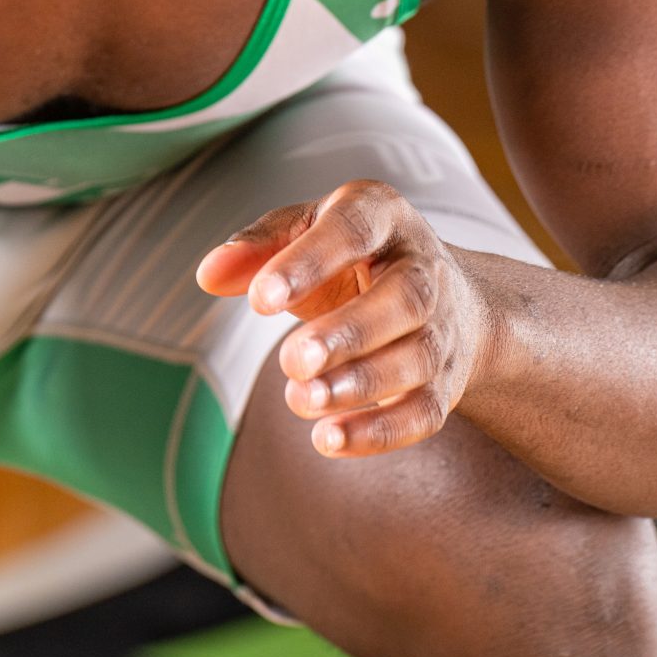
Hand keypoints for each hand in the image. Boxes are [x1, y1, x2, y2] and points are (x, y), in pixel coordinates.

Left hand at [196, 181, 487, 457]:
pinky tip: (328, 439)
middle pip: (404, 299)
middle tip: (290, 360)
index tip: (259, 301)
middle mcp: (424, 269)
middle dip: (347, 333)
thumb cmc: (353, 261)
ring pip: (416, 358)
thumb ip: (258, 248)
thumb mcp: (307, 234)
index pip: (352, 230)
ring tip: (300, 400)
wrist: (449, 300)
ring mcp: (442, 329)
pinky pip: (425, 412)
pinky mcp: (446, 383)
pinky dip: (379, 431)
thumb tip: (207, 275)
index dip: (308, 263)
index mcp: (383, 216)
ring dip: (359, 385)